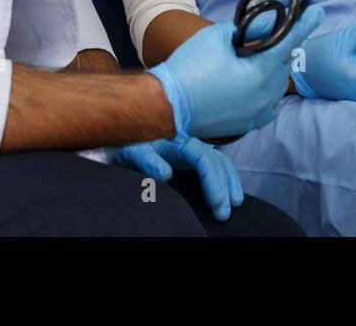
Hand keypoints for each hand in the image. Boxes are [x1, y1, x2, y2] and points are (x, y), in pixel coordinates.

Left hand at [109, 138, 243, 221]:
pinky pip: (214, 166)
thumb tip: (165, 174)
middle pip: (215, 162)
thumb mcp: (132, 152)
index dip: (212, 180)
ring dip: (229, 182)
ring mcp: (191, 152)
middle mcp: (189, 144)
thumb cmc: (126, 147)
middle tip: (225, 213)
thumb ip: (147, 161)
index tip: (216, 203)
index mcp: (177, 141)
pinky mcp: (189, 161)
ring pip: (219, 163)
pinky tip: (229, 192)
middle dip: (223, 187)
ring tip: (236, 203)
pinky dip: (224, 178)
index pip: (203, 158)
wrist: (120, 141)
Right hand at [149, 8, 323, 139]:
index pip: (290, 41)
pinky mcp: (249, 123)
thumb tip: (271, 23)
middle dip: (282, 47)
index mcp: (261, 71)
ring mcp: (259, 112)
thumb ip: (250, 29)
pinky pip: (269, 104)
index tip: (318, 12)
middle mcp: (266, 94)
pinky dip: (268, 91)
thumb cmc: (191, 66)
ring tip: (258, 57)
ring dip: (274, 69)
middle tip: (274, 33)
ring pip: (277, 84)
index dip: (305, 24)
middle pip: (284, 63)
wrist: (168, 104)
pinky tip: (259, 83)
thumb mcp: (219, 37)